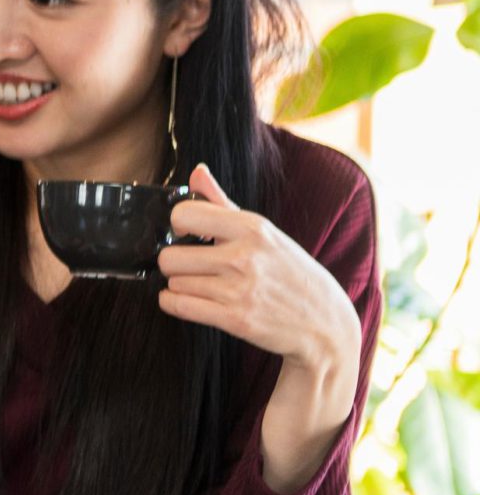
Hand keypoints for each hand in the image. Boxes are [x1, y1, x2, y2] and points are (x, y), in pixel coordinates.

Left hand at [158, 164, 357, 375]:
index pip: (183, 215)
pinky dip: (176, 303)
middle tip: (194, 266)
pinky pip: (177, 305)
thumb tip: (196, 171)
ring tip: (207, 286)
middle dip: (176, 263)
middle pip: (169, 256)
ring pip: (173, 283)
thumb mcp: (266, 232)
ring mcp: (239, 290)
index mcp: (252, 227)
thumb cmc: (292, 273)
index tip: (186, 234)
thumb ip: (223, 202)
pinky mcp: (235, 319)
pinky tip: (191, 300)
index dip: (178, 226)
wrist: (325, 323)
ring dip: (182, 286)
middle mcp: (244, 256)